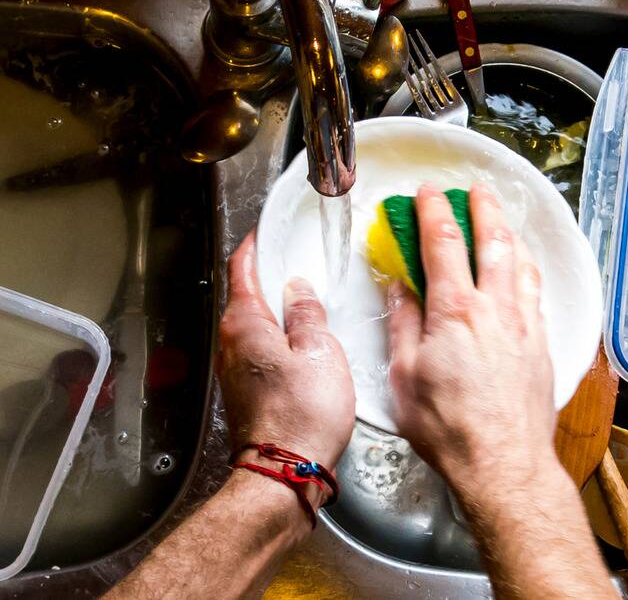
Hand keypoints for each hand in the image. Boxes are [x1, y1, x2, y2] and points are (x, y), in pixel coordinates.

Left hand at [217, 232, 354, 469]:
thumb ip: (308, 313)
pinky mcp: (248, 392)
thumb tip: (299, 289)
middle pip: (246, 297)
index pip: (241, 270)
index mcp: (245, 324)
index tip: (266, 232)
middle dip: (270, 278)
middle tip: (298, 262)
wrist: (287, 472)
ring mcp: (236, 370)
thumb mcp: (320, 350)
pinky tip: (305, 345)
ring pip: (255, 327)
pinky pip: (262, 352)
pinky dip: (280, 340)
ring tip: (309, 303)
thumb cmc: (303, 414)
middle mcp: (231, 345)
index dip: (255, 246)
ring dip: (278, 312)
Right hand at [386, 184, 555, 488]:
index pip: (444, 243)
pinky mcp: (542, 345)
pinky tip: (525, 270)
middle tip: (475, 190)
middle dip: (482, 208)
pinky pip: (537, 292)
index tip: (428, 193)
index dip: (434, 211)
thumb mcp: (404, 377)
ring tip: (502, 220)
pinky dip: (528, 269)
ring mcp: (524, 325)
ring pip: (522, 263)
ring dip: (510, 233)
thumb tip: (401, 290)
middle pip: (493, 241)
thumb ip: (403, 325)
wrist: (503, 463)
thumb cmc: (451, 430)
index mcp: (456, 311)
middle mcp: (496, 309)